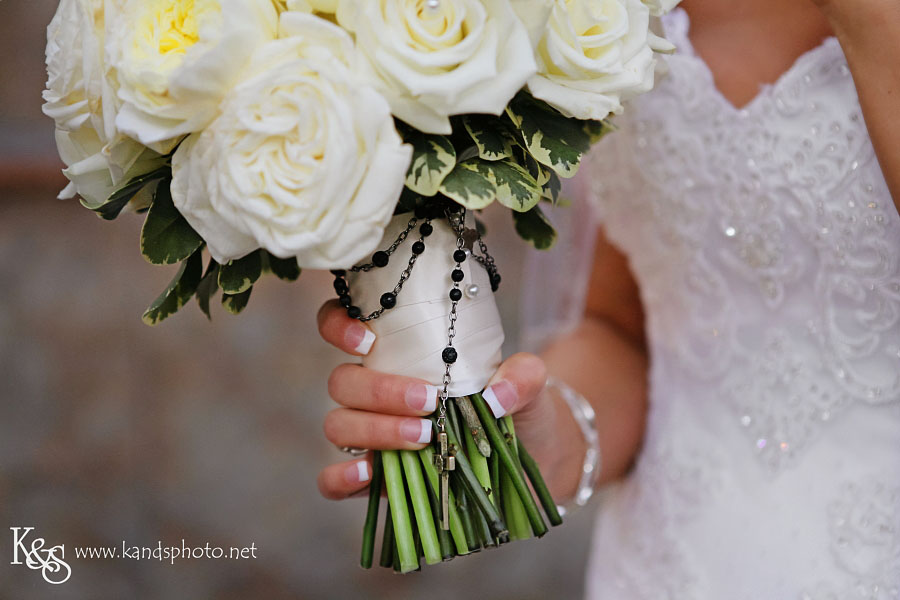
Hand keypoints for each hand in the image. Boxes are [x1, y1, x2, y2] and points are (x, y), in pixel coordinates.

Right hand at [315, 299, 552, 499]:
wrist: (532, 456)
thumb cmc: (516, 406)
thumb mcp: (529, 383)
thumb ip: (521, 377)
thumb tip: (495, 396)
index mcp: (400, 353)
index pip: (343, 325)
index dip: (338, 325)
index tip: (368, 339)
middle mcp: (376, 391)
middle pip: (342, 382)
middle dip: (379, 390)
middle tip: (428, 402)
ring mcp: (373, 435)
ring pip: (338, 425)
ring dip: (375, 429)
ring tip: (423, 437)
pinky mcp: (378, 479)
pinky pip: (334, 480)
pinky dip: (342, 476)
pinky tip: (368, 472)